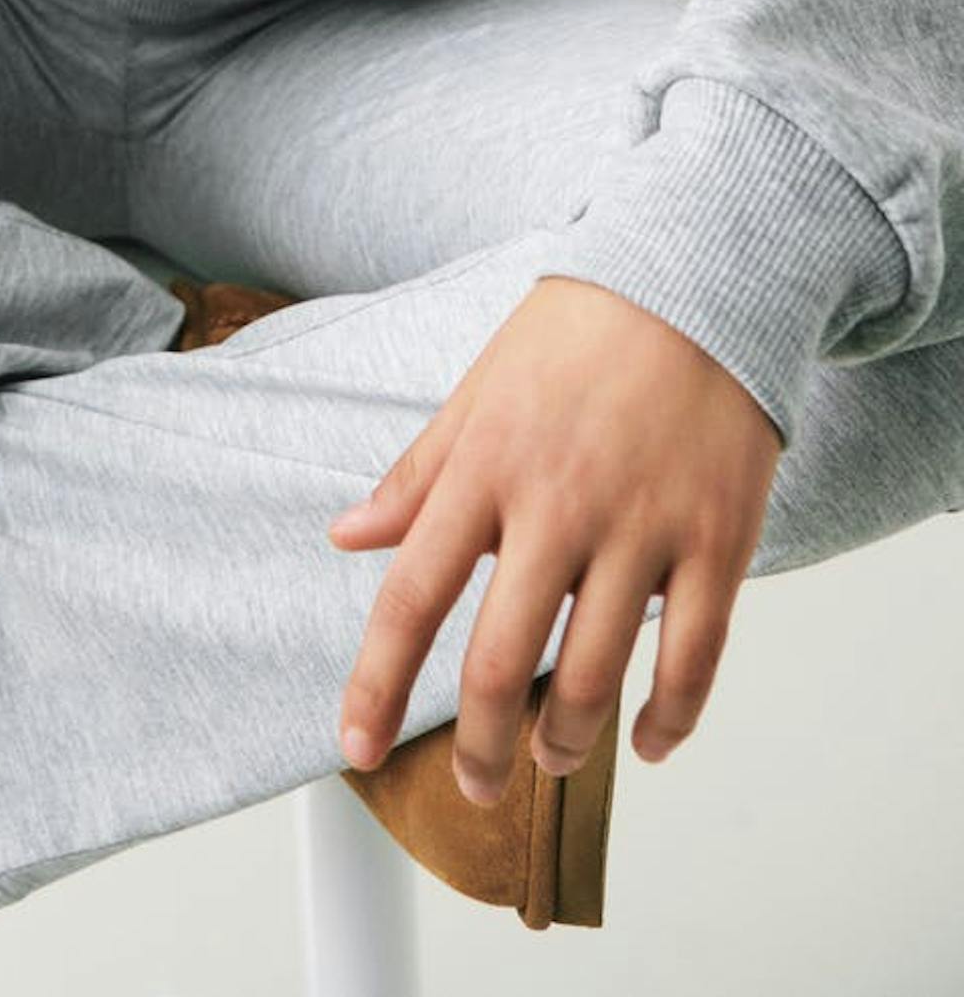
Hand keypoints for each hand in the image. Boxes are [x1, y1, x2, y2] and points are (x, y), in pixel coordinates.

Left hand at [326, 274, 781, 803]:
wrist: (695, 279)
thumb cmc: (577, 334)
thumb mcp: (479, 392)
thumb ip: (417, 474)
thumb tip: (347, 535)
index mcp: (486, 466)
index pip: (413, 596)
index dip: (378, 683)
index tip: (356, 746)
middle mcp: (558, 504)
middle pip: (502, 662)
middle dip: (481, 747)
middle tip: (475, 784)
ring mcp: (642, 525)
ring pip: (595, 675)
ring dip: (567, 742)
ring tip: (550, 758)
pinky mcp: (717, 539)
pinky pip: (693, 657)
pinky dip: (669, 720)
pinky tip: (647, 742)